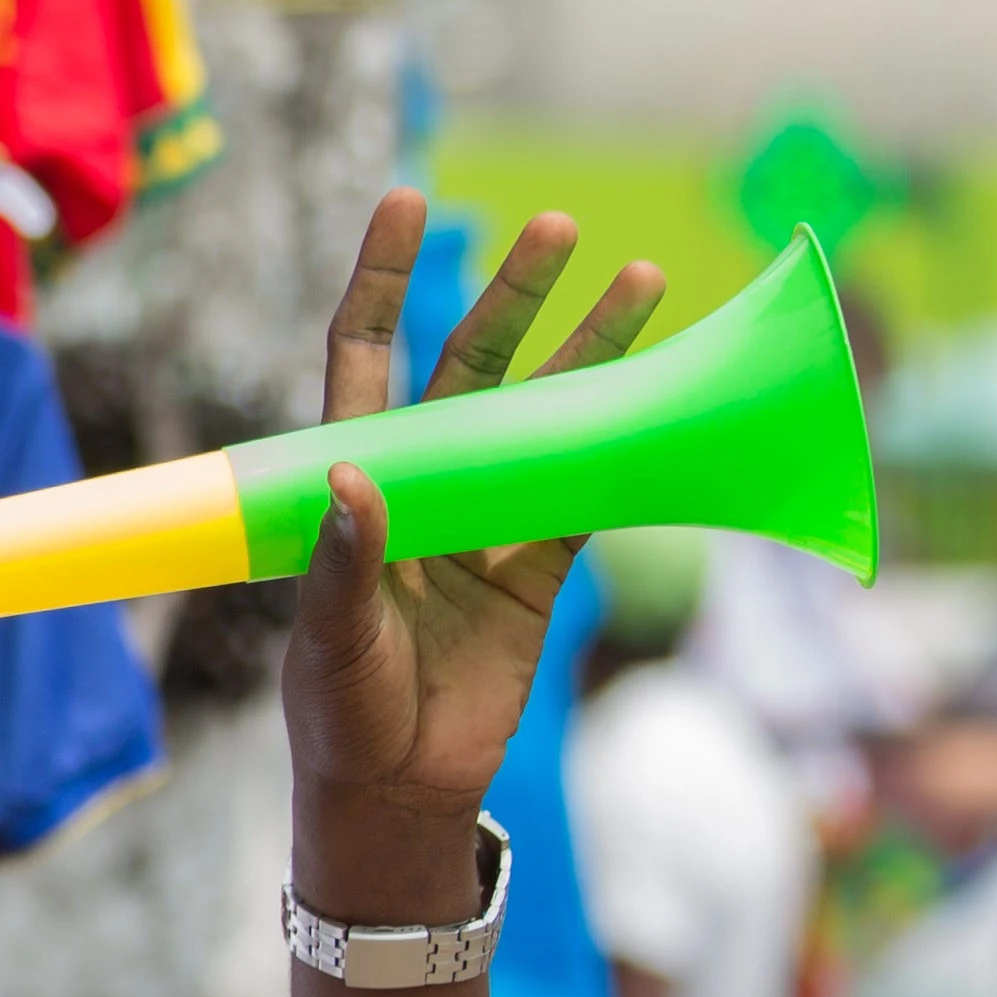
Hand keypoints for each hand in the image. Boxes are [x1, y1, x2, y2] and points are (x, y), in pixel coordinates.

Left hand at [284, 192, 662, 924]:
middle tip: (561, 232)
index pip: (362, 355)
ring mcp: (484, 520)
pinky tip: (666, 391)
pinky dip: (626, 444)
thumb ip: (345, 562)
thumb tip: (356, 473)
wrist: (398, 795)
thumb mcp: (331, 641)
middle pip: (468, 366)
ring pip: (542, 414)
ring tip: (642, 279)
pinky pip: (588, 490)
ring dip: (590, 352)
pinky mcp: (537, 568)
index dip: (380, 280)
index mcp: (352, 482)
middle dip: (514, 298)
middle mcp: (422, 483)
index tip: (409, 201)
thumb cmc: (340, 716)